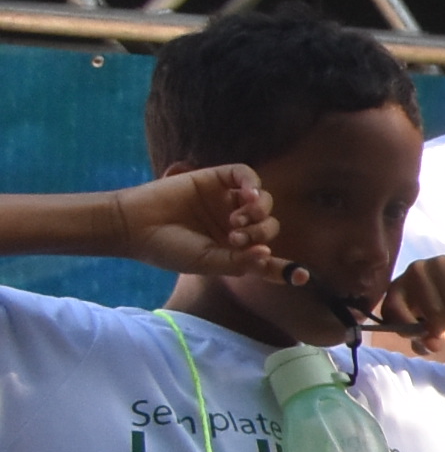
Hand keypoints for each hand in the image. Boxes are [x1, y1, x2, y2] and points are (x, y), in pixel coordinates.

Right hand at [105, 166, 293, 278]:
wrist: (134, 225)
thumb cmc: (169, 249)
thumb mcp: (207, 262)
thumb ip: (240, 263)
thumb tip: (267, 256)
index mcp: (234, 250)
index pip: (268, 258)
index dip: (286, 267)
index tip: (303, 276)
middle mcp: (235, 225)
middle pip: (269, 227)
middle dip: (261, 234)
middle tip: (237, 237)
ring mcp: (226, 202)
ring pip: (263, 201)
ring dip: (259, 211)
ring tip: (236, 220)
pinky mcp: (216, 179)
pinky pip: (245, 175)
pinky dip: (252, 183)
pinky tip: (247, 194)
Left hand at [374, 254, 444, 349]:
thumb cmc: (442, 316)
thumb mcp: (428, 333)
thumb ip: (425, 342)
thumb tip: (433, 345)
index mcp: (398, 289)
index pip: (392, 306)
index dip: (406, 324)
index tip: (424, 337)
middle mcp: (415, 270)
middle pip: (426, 301)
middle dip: (440, 322)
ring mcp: (439, 262)